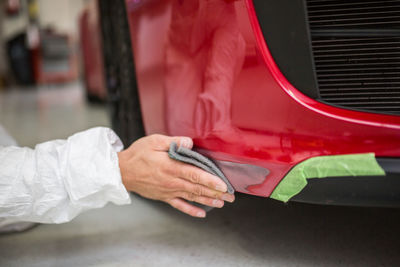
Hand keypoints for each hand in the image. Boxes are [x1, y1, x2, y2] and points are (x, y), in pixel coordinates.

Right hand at [118, 134, 234, 217]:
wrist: (121, 172)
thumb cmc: (137, 155)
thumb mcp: (154, 141)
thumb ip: (173, 141)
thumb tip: (189, 143)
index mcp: (170, 167)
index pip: (195, 174)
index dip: (210, 180)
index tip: (223, 184)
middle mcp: (171, 181)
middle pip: (197, 188)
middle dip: (216, 192)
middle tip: (231, 196)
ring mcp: (168, 191)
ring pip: (192, 197)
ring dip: (208, 201)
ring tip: (222, 203)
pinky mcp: (164, 197)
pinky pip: (179, 205)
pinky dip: (191, 210)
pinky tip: (202, 214)